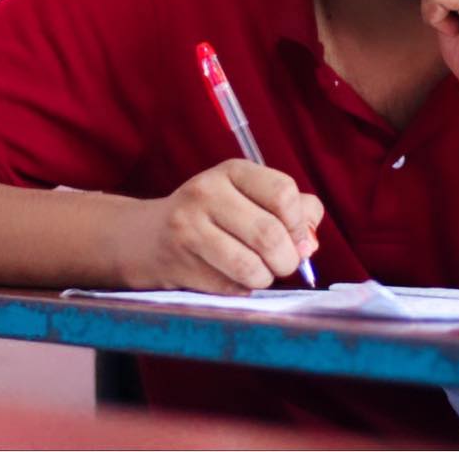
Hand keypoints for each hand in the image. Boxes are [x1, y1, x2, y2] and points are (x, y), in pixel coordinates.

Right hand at [117, 159, 322, 293]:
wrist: (148, 236)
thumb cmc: (214, 216)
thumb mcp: (249, 196)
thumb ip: (292, 210)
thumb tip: (310, 241)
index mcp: (232, 171)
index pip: (283, 192)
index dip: (298, 222)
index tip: (296, 236)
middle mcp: (207, 193)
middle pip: (270, 234)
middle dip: (287, 259)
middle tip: (283, 263)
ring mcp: (190, 228)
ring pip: (252, 267)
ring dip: (265, 278)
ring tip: (259, 272)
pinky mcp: (180, 263)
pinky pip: (230, 287)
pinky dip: (242, 289)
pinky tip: (231, 277)